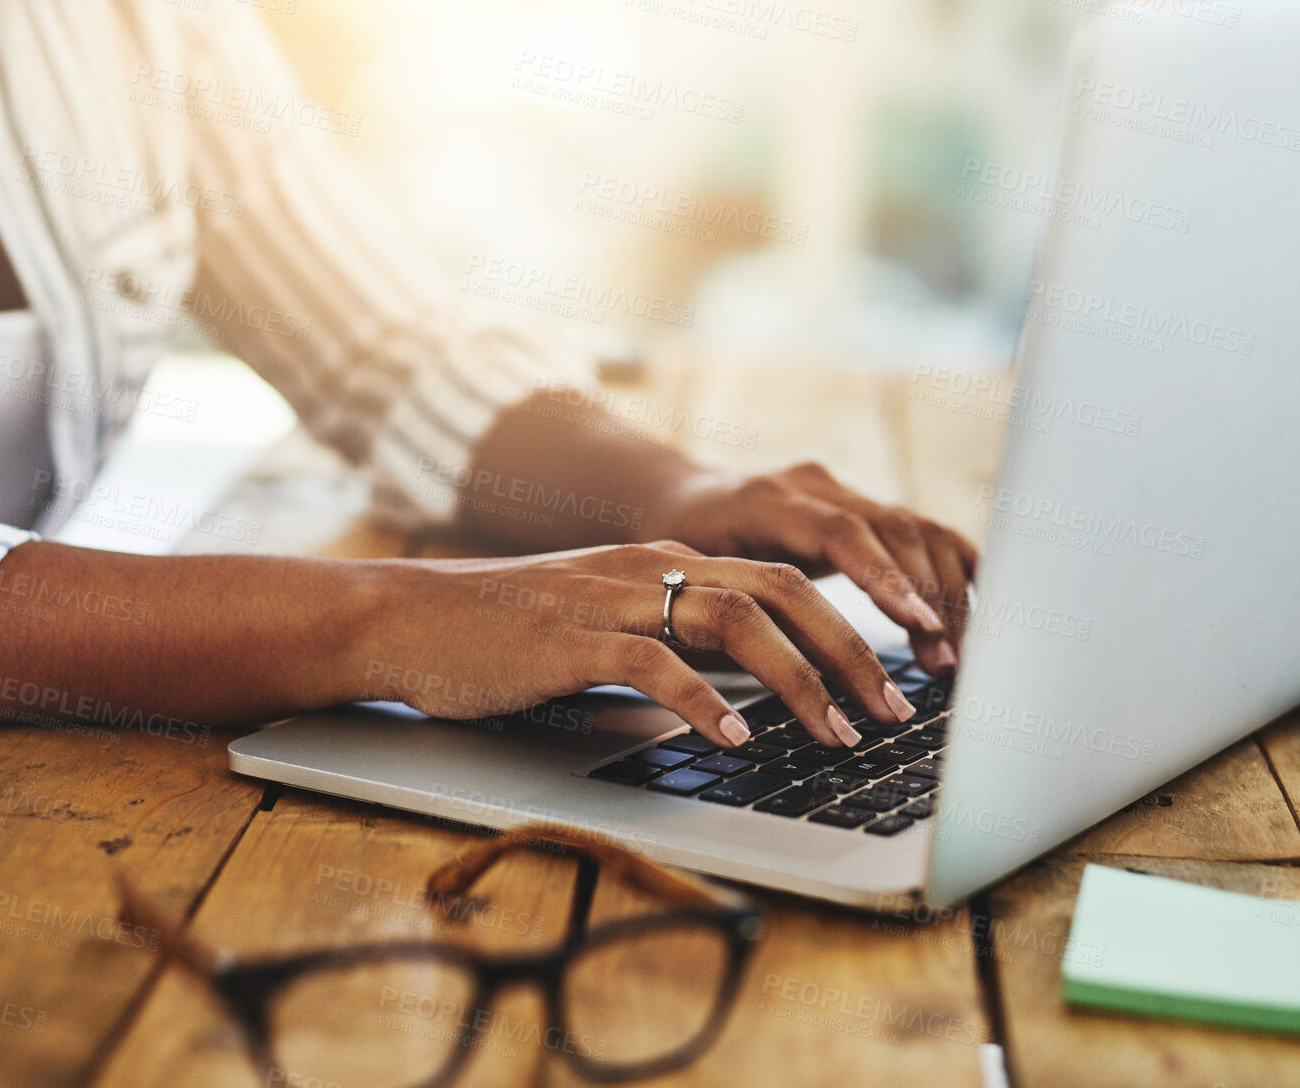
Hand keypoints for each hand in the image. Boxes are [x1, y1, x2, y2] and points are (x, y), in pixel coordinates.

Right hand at [352, 541, 921, 749]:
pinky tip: (736, 738)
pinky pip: (654, 662)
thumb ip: (668, 644)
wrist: (406, 619)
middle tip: (893, 713)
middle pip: (778, 592)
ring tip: (837, 732)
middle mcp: (648, 568)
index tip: (891, 680)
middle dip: (849, 651)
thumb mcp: (601, 628)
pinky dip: (705, 700)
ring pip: (731, 620)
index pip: (780, 582)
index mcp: (663, 562)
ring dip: (797, 678)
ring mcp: (610, 599)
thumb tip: (739, 694)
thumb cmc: (502, 635)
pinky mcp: (568, 640)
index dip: (848, 626)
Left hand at [641, 463, 976, 675]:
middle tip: (945, 668)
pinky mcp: (860, 504)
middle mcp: (809, 485)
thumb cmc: (670, 556)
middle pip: (892, 531)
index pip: (839, 532)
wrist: (672, 502)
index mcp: (763, 500)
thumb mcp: (684, 585)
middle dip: (928, 601)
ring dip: (944, 594)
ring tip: (952, 661)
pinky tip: (970, 616)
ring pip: (916, 530)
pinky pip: (920, 530)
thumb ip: (726, 622)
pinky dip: (951, 569)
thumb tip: (766, 694)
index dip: (884, 579)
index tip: (919, 627)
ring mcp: (839, 489)